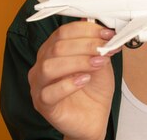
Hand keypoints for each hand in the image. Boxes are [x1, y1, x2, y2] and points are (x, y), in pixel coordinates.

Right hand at [28, 21, 115, 139]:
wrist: (94, 117)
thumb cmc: (93, 90)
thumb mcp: (100, 62)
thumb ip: (99, 48)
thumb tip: (104, 32)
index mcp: (53, 50)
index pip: (63, 32)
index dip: (86, 30)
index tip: (107, 34)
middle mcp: (42, 64)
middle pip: (57, 47)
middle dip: (86, 45)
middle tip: (105, 48)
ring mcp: (40, 85)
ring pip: (49, 67)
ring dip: (78, 62)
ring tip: (97, 64)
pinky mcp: (43, 104)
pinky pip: (49, 93)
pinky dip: (68, 84)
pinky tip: (84, 80)